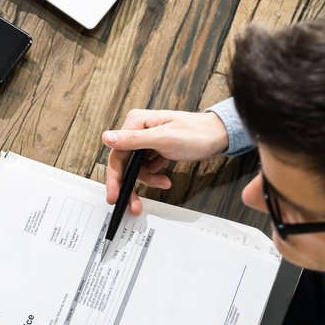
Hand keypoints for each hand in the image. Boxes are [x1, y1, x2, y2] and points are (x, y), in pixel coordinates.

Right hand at [103, 109, 229, 214]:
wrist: (218, 136)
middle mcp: (138, 129)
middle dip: (130, 184)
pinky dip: (154, 176)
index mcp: (136, 122)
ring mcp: (146, 140)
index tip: (114, 195)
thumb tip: (106, 138)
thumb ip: (134, 140)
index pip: (117, 153)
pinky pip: (147, 168)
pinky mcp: (154, 149)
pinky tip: (165, 178)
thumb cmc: (196, 133)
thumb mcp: (164, 138)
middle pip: (125, 163)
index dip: (114, 176)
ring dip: (148, 180)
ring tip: (163, 183)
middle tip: (132, 202)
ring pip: (136, 168)